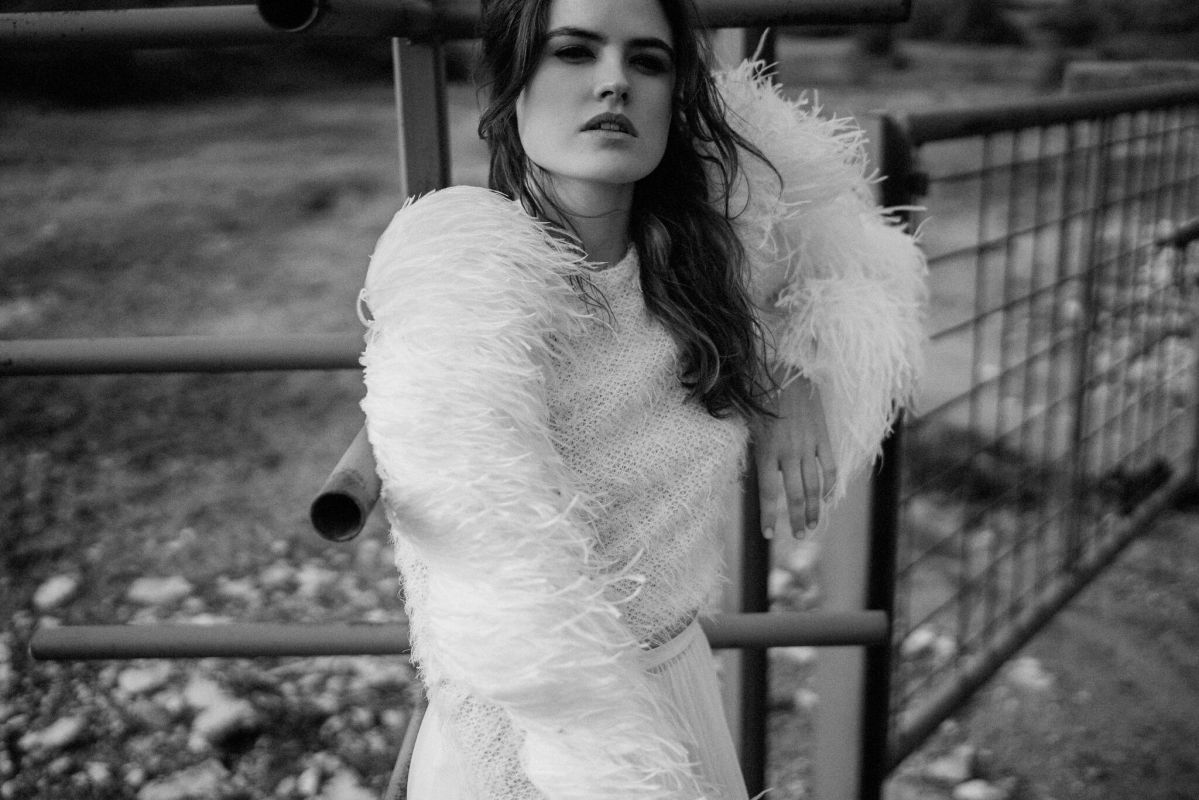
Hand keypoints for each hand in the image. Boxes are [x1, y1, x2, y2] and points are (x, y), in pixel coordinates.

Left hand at [749, 374, 836, 537]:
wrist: (785, 367)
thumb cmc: (758, 395)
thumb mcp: (748, 426)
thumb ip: (755, 453)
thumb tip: (757, 478)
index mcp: (766, 450)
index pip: (769, 493)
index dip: (769, 516)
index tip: (769, 535)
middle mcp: (789, 452)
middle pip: (796, 495)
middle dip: (796, 519)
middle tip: (798, 536)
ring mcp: (808, 445)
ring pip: (814, 486)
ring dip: (814, 508)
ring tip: (812, 525)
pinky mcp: (822, 435)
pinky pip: (829, 466)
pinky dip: (829, 485)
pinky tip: (827, 498)